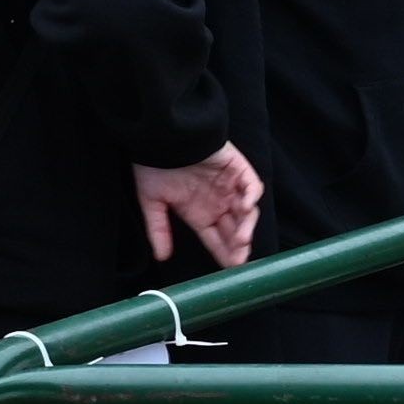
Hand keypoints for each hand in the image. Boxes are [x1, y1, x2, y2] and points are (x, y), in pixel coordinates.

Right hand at [134, 144, 264, 266]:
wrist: (160, 136)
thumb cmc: (154, 165)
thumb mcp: (152, 201)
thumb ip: (159, 229)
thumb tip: (162, 257)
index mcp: (201, 213)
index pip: (217, 239)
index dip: (225, 253)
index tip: (230, 268)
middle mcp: (218, 203)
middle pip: (235, 229)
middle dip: (239, 245)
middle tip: (240, 259)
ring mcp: (230, 186)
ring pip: (246, 212)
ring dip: (246, 226)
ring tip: (242, 239)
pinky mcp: (238, 169)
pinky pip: (251, 185)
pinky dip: (251, 196)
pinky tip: (246, 207)